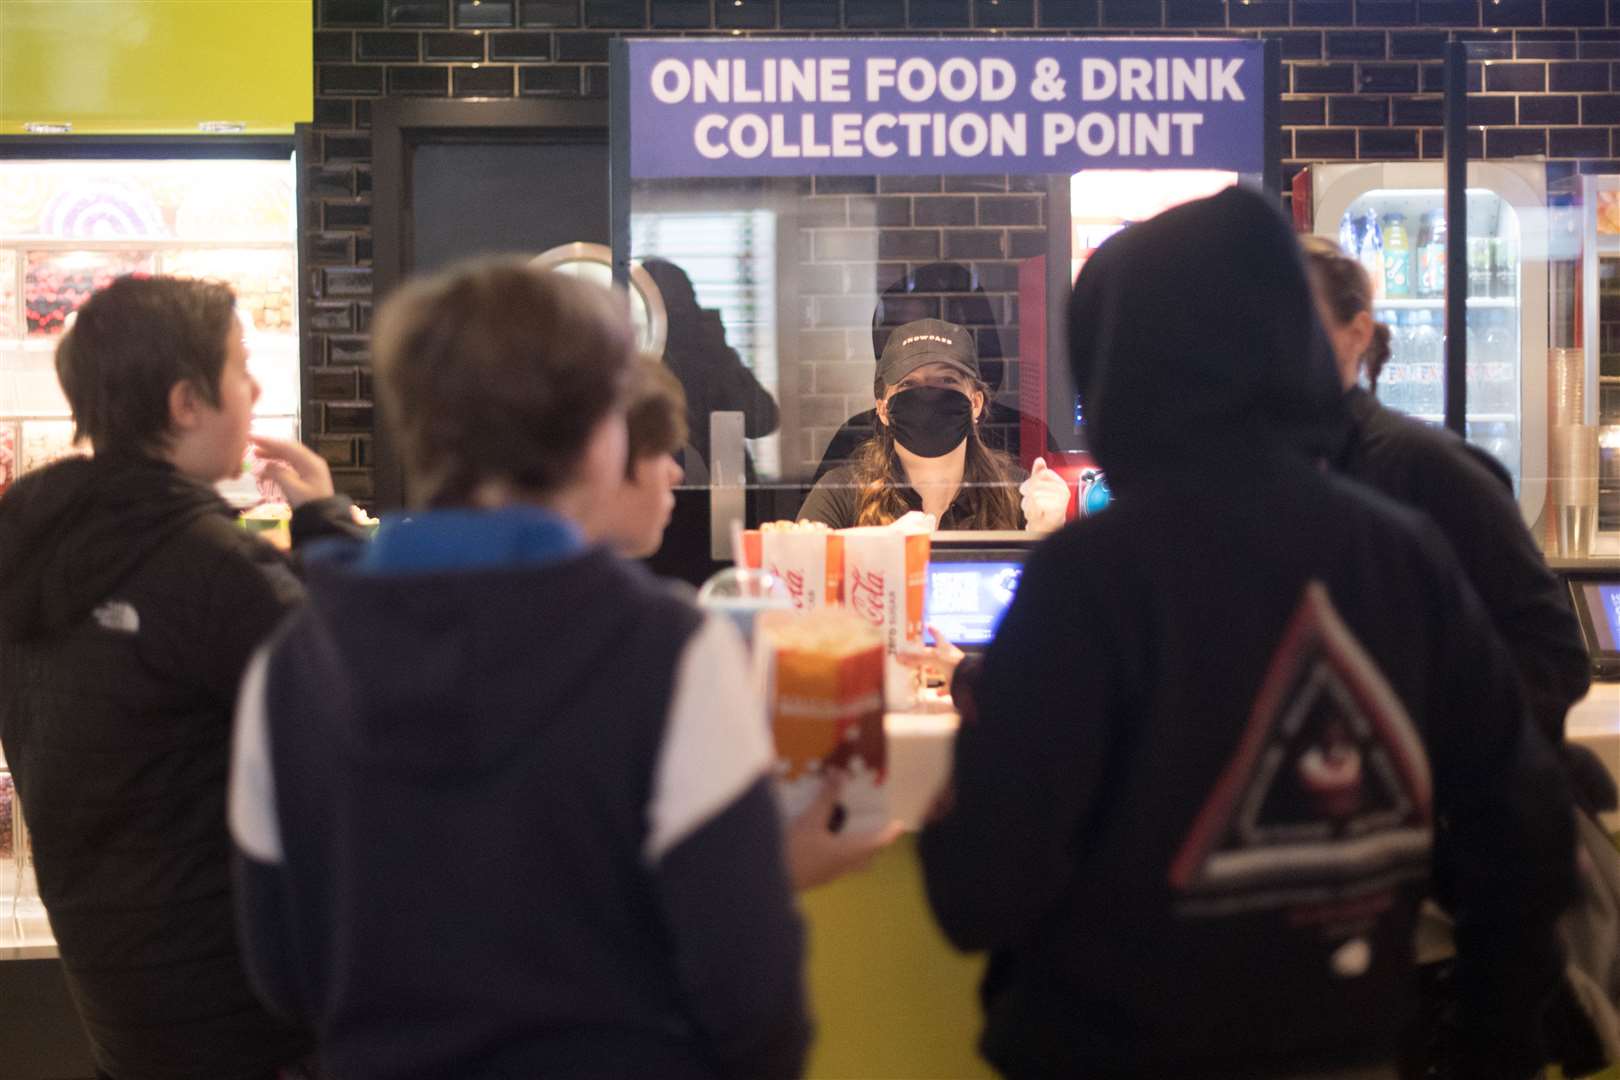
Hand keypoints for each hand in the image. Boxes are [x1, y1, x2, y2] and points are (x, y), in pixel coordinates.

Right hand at [250, 434, 333, 508]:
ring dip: (273, 454)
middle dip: (270, 446)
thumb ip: (278, 473)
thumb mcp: (292, 488)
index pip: (288, 446)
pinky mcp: (307, 477)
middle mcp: (312, 462)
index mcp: (311, 462)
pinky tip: (267, 468)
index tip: (253, 438)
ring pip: (289, 457)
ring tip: (256, 454)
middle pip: (289, 449)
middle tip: (252, 444)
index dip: (270, 441)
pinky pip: (291, 465)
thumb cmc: (309, 505)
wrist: (323, 520)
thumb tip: (266, 466)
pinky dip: (278, 465)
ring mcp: (311, 469)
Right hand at [786, 771, 903, 890]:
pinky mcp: (813, 877)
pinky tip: (823, 843)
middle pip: (865, 858)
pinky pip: (834, 866)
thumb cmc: (792, 852)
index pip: (876, 844)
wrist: (767, 883)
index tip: (899, 826)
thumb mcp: (809, 821)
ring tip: (851, 834)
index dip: (888, 834)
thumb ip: (825, 798)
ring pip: (850, 864)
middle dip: (874, 845)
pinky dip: (838, 854)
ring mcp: (826, 875)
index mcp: (846, 853)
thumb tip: (839, 774)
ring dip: (855, 851)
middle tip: (877, 830)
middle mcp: (840, 867)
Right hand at [896, 624, 965, 687]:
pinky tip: (937, 693)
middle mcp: (950, 657)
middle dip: (929, 654)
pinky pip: (948, 686)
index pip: (937, 636)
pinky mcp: (957, 682)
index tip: (928, 625)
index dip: (932, 630)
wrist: (971, 677)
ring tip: (926, 672)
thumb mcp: (932, 658)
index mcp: (945, 648)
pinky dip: (942, 689)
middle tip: (920, 654)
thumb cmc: (953, 663)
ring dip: (935, 671)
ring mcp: (954, 670)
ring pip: (943, 669)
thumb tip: (898, 656)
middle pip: (937, 654)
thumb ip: (915, 658)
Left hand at [1019, 458, 1070, 533]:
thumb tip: (1039, 460)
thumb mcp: (1039, 488)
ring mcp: (1061, 498)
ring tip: (1034, 510)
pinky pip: (1036, 502)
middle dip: (1028, 495)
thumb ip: (1038, 474)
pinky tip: (1036, 515)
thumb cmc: (1043, 511)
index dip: (1031, 481)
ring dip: (1028, 504)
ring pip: (1034, 493)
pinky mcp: (1057, 506)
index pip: (1043, 473)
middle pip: (1036, 483)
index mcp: (1059, 483)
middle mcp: (1062, 489)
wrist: (1046, 530)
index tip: (1027, 490)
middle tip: (1031, 504)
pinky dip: (1032, 510)